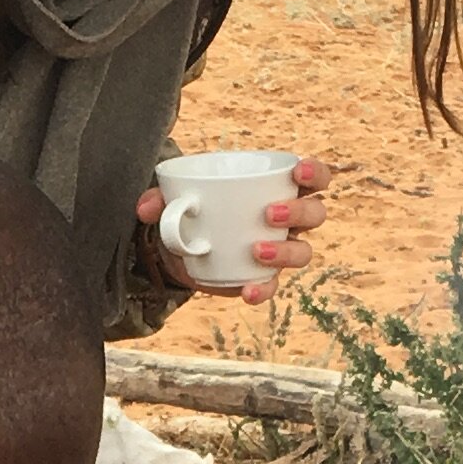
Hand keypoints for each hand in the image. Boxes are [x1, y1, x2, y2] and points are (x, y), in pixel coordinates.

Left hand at [134, 155, 334, 305]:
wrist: (183, 248)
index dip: (315, 173)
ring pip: (303, 251)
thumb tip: (146, 207)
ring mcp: (280, 250)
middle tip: (268, 213)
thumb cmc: (195, 208)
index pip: (314, 177)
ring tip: (256, 250)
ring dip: (285, 251)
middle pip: (315, 213)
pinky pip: (275, 285)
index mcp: (279, 188)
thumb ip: (160, 197)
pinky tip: (248, 290)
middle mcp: (288, 220)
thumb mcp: (177, 198)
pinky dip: (264, 288)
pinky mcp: (265, 277)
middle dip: (299, 212)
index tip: (297, 173)